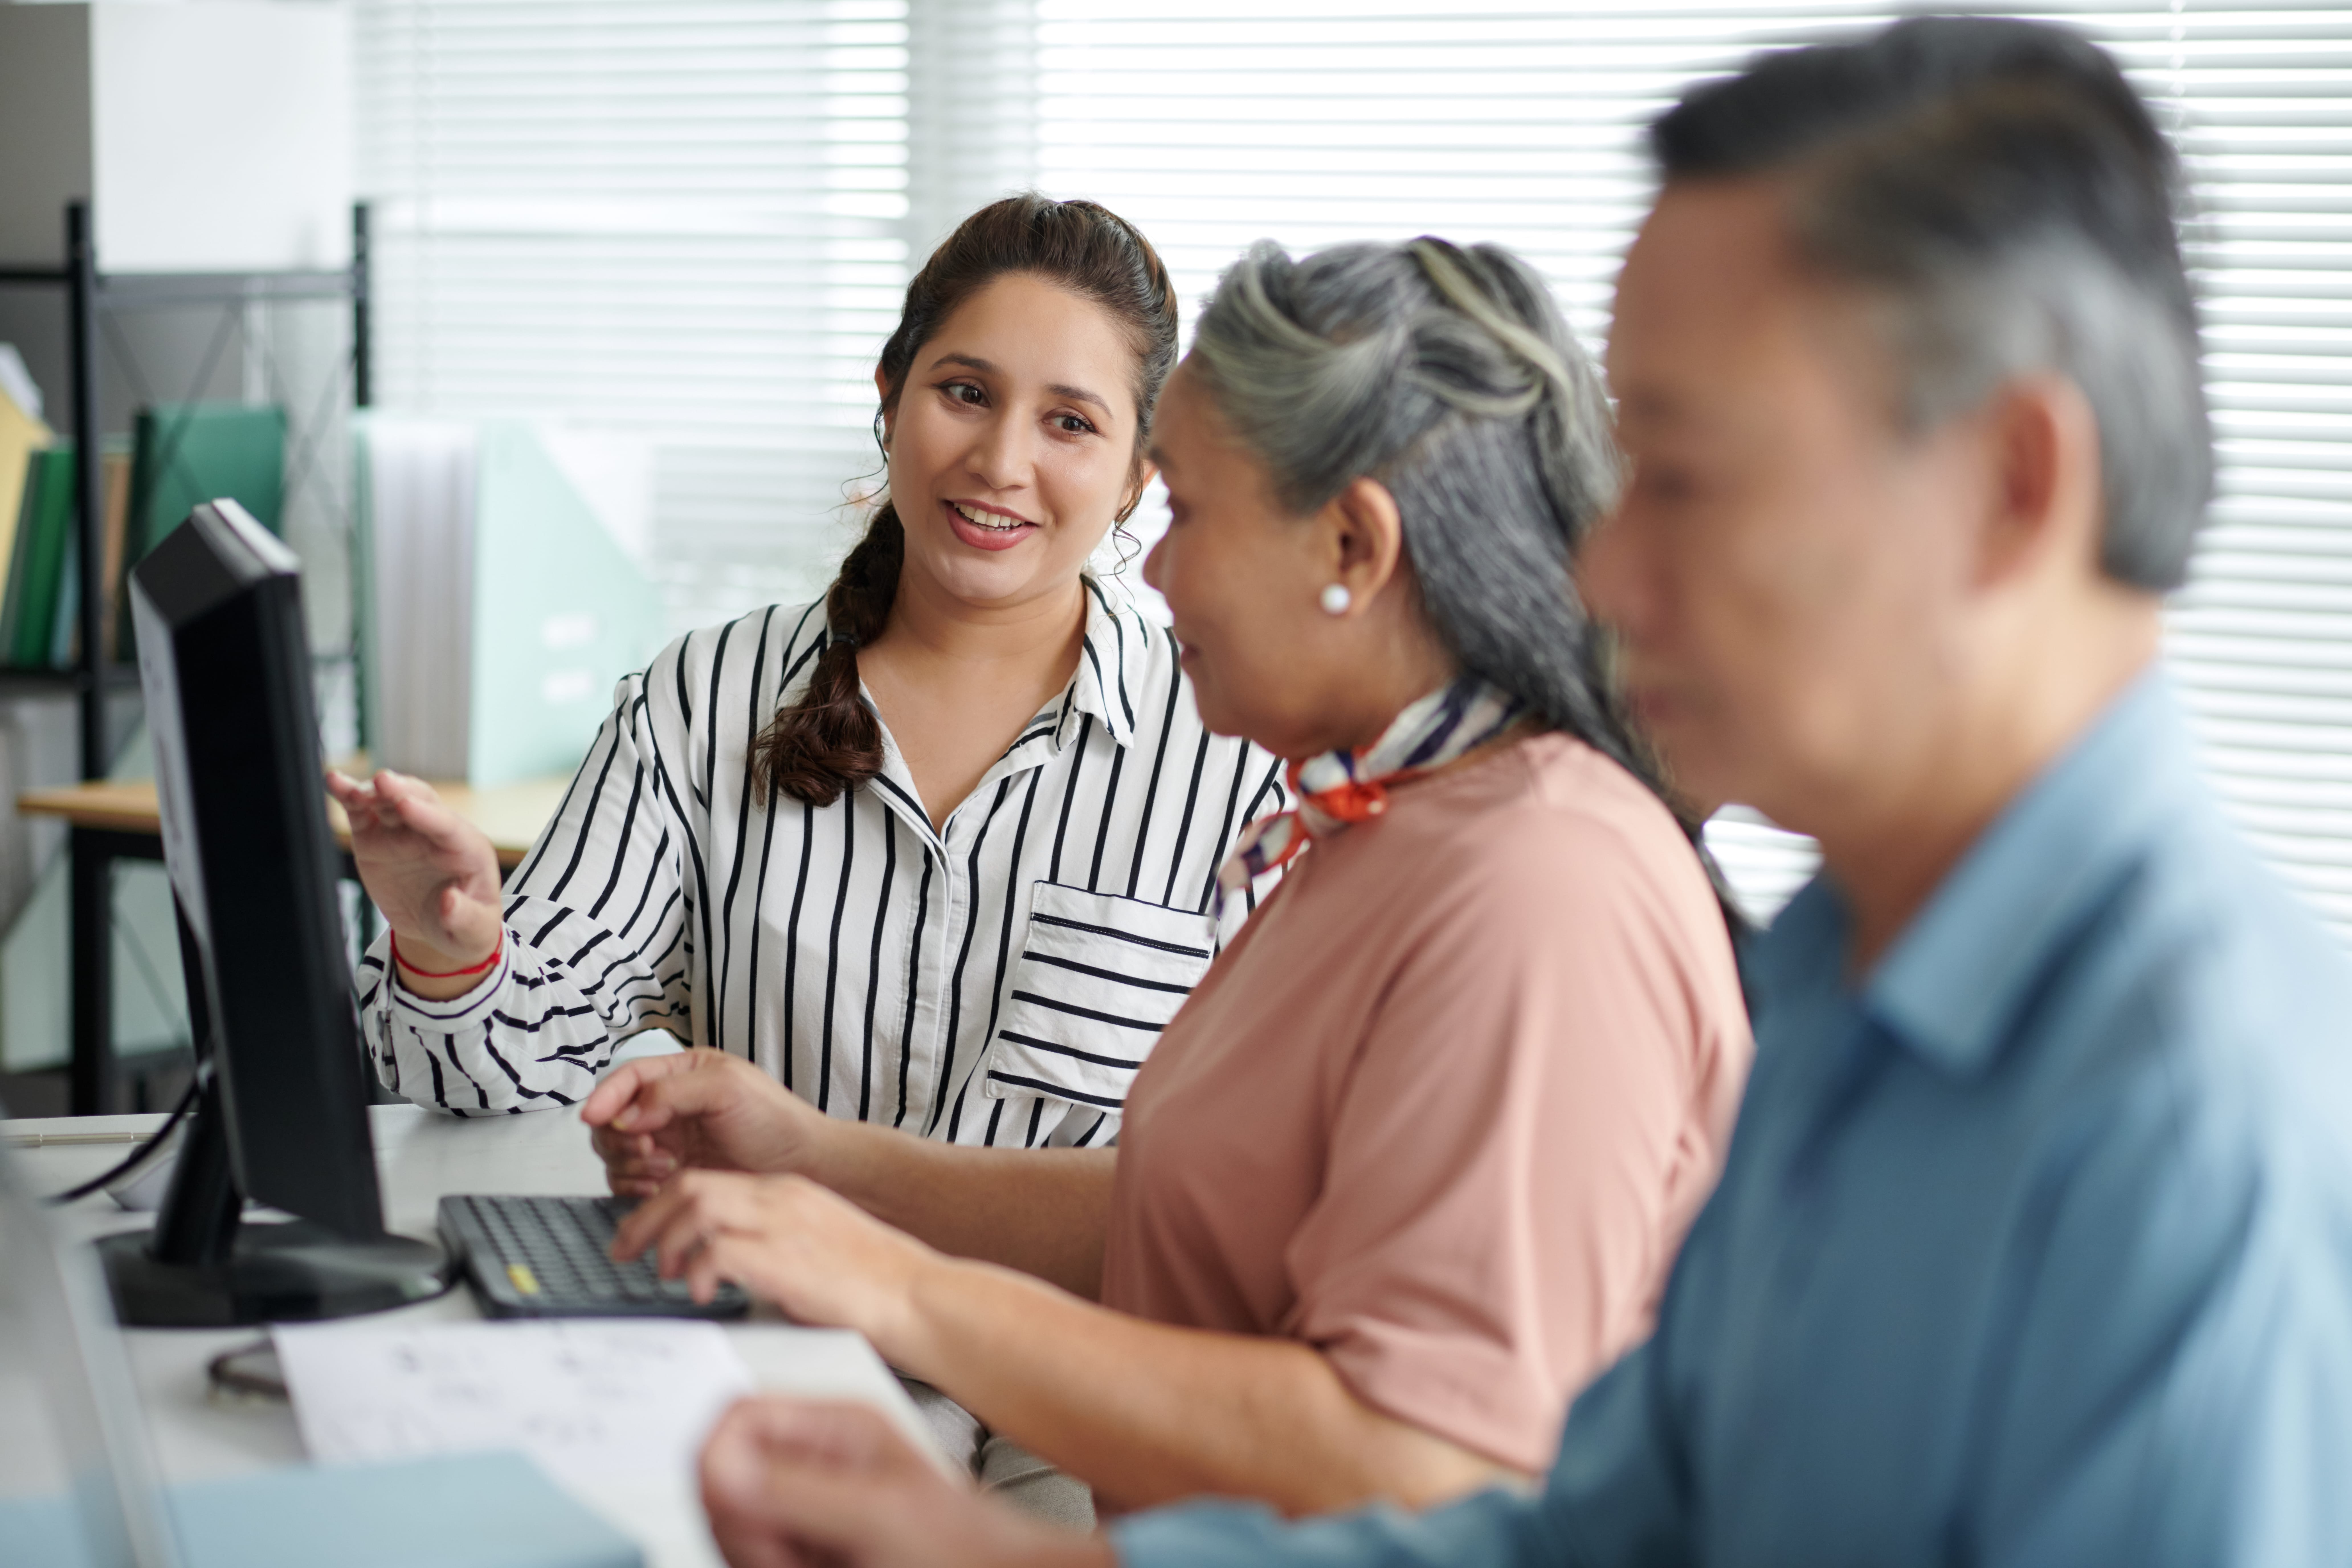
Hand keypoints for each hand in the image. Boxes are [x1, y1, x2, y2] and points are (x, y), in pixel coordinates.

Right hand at [327, 768, 503, 998]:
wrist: (441, 925)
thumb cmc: (466, 925)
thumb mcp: (473, 931)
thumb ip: (464, 917)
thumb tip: (448, 903)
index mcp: (467, 850)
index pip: (447, 827)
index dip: (427, 814)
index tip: (405, 804)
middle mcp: (436, 833)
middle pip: (420, 802)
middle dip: (400, 790)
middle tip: (381, 781)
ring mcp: (405, 832)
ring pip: (389, 801)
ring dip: (371, 791)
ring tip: (347, 786)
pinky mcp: (377, 837)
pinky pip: (363, 812)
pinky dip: (349, 797)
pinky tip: (335, 782)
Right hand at [581, 1050, 828, 1194]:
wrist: (802, 1166)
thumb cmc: (775, 1120)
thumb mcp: (727, 1088)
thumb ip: (672, 1092)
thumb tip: (626, 1113)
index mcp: (682, 1073)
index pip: (627, 1077)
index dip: (605, 1095)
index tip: (592, 1116)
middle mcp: (668, 1107)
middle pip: (612, 1116)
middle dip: (619, 1135)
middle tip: (650, 1147)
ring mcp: (667, 1142)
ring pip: (614, 1150)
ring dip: (628, 1161)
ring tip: (665, 1167)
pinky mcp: (668, 1176)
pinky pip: (627, 1180)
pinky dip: (633, 1185)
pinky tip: (659, 1186)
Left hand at [611, 1171, 939, 1356]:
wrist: (917, 1295)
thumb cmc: (871, 1283)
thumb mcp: (813, 1248)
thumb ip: (770, 1244)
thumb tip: (723, 1264)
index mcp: (786, 1194)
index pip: (706, 1181)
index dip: (663, 1207)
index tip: (641, 1235)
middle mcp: (780, 1200)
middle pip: (690, 1185)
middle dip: (647, 1218)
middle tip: (624, 1249)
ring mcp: (782, 1225)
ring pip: (696, 1207)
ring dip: (666, 1240)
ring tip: (662, 1272)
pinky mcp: (784, 1258)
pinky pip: (719, 1251)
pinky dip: (698, 1270)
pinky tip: (699, 1291)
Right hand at [699, 1397, 1109, 1567]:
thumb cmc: (964, 1545)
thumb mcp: (877, 1511)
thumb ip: (796, 1487)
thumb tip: (718, 1464)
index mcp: (833, 1430)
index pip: (737, 1418)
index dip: (719, 1460)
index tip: (731, 1503)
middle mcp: (813, 1466)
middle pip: (724, 1482)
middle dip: (746, 1527)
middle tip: (793, 1553)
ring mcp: (807, 1511)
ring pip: (735, 1530)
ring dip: (762, 1556)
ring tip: (819, 1563)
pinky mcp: (806, 1550)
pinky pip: (758, 1556)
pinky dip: (776, 1567)